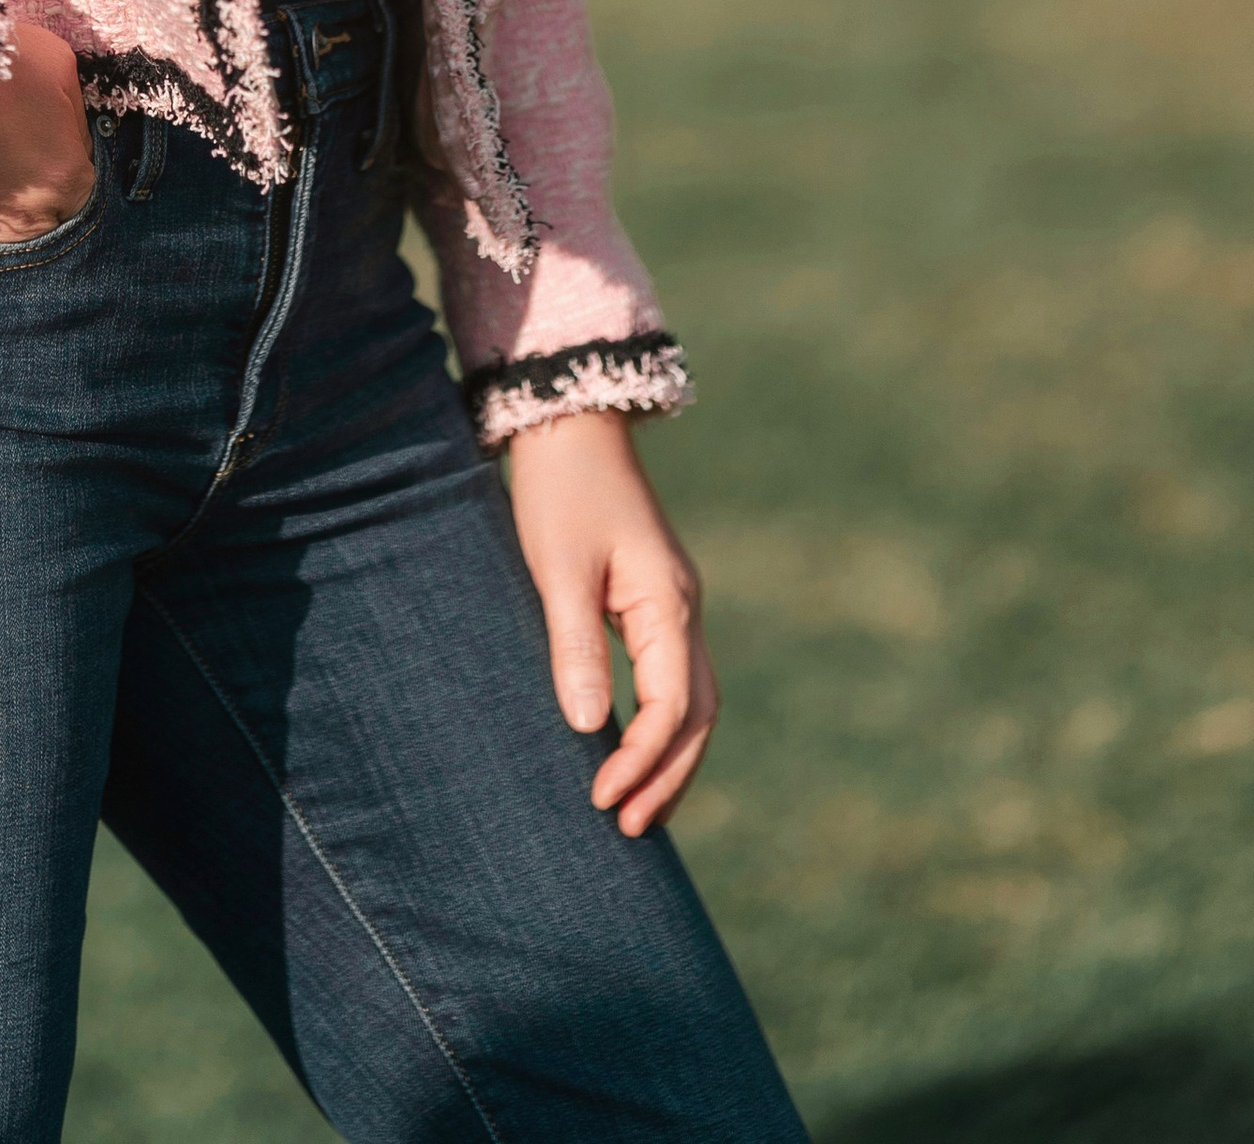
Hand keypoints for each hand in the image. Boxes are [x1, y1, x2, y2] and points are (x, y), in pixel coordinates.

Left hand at [506, 409, 717, 836]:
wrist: (568, 423)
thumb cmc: (559, 490)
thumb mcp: (557, 567)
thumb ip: (573, 644)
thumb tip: (587, 726)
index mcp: (668, 601)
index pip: (671, 704)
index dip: (641, 759)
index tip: (602, 799)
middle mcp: (683, 608)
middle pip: (696, 713)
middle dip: (669, 776)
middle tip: (629, 830)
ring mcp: (673, 603)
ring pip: (692, 700)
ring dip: (670, 758)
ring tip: (639, 813)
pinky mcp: (651, 599)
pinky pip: (671, 678)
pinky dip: (661, 724)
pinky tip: (632, 751)